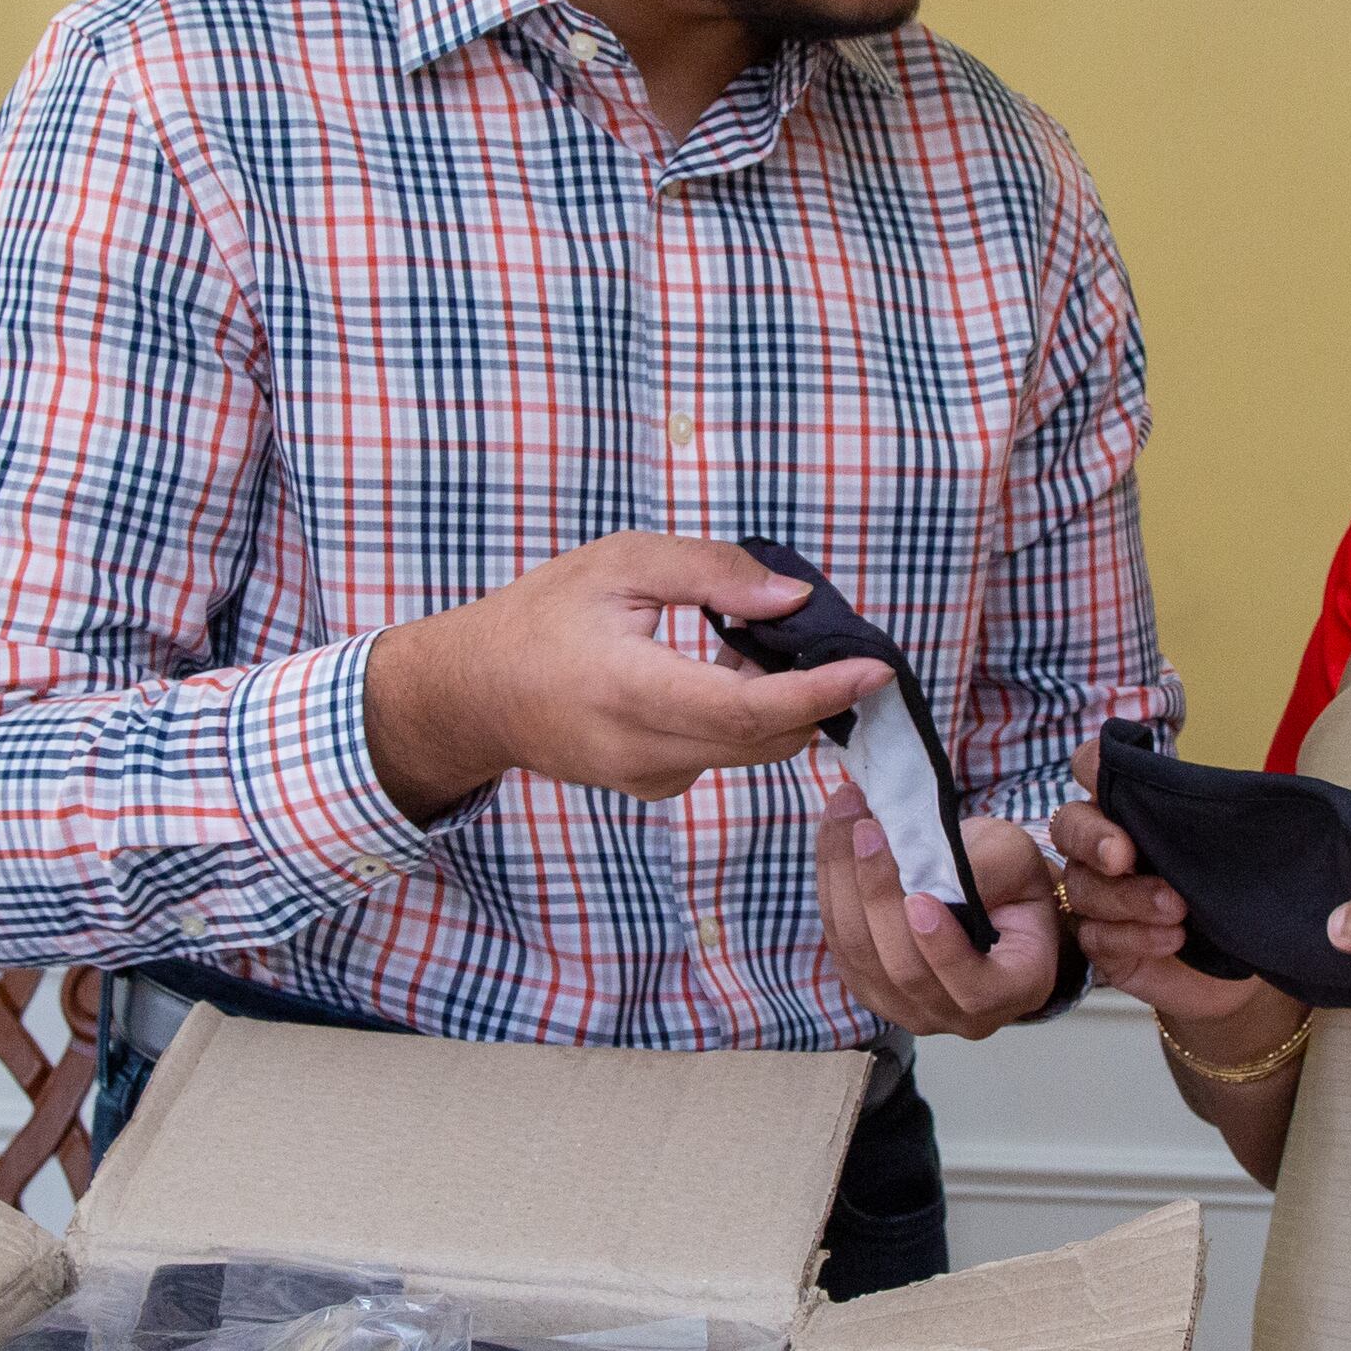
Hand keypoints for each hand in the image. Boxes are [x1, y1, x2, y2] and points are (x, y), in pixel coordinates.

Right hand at [364, 534, 884, 820]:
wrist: (475, 692)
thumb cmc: (543, 615)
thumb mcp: (622, 562)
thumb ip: (712, 573)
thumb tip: (795, 598)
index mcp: (632, 689)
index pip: (750, 709)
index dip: (821, 693)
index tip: (875, 668)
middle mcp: (645, 750)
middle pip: (767, 738)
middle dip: (816, 694)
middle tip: (830, 637)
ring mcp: (651, 779)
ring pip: (751, 750)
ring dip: (779, 702)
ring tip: (748, 640)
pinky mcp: (654, 787)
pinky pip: (724, 754)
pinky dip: (745, 716)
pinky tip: (717, 672)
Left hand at [815, 779, 1063, 1037]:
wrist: (984, 887)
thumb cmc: (1011, 879)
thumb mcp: (1016, 860)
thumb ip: (986, 871)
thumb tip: (927, 875)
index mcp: (1014, 988)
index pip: (975, 990)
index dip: (943, 951)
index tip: (919, 899)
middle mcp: (957, 1014)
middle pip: (903, 968)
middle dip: (878, 893)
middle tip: (867, 828)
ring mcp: (905, 1006)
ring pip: (860, 952)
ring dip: (844, 877)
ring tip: (844, 813)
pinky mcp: (865, 983)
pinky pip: (838, 939)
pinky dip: (832, 882)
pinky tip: (835, 835)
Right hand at [1048, 749, 1300, 1044]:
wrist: (1253, 954)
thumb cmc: (1240, 885)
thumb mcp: (1236, 838)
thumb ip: (1217, 808)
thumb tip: (1232, 786)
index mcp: (1131, 805)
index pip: (1092, 768)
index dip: (1092, 765)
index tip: (1103, 774)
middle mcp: (1103, 845)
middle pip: (1068, 826)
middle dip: (1092, 838)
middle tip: (1122, 855)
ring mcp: (1098, 896)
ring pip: (1084, 887)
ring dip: (1129, 896)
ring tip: (1176, 907)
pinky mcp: (1104, 945)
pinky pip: (1098, 937)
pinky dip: (1135, 935)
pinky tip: (1173, 937)